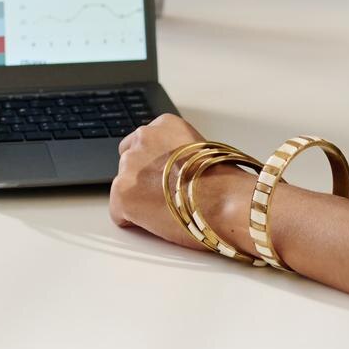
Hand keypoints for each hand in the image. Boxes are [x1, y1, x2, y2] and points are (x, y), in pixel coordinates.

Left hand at [109, 113, 256, 254]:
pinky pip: (119, 213)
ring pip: (124, 186)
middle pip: (130, 162)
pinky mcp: (122, 192)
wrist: (229, 201)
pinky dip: (133, 221)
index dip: (157, 166)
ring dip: (139, 198)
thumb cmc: (225, 183)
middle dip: (143, 179)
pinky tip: (157, 222)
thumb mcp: (202, 150)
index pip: (144, 143)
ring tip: (167, 210)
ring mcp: (129, 165)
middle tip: (167, 196)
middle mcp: (143, 138)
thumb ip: (178, 152)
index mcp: (163, 125)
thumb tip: (172, 170)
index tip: (169, 178)